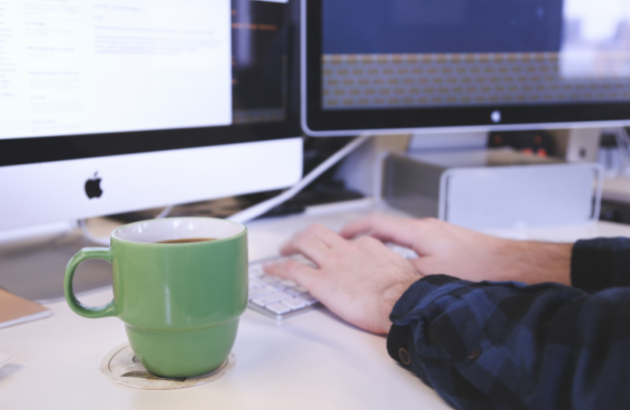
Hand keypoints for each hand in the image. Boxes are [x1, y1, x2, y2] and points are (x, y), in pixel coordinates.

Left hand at [263, 224, 422, 333]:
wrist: (402, 303)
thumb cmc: (405, 293)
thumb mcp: (401, 270)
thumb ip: (388, 267)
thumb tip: (390, 274)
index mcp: (367, 247)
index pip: (345, 239)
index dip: (335, 243)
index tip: (332, 248)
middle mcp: (346, 250)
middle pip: (319, 232)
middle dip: (305, 234)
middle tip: (298, 241)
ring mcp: (332, 264)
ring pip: (303, 242)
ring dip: (289, 244)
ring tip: (282, 250)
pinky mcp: (320, 282)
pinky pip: (292, 269)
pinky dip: (277, 267)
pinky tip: (270, 269)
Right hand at [340, 214, 571, 285]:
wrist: (512, 264)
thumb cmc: (478, 267)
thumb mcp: (431, 277)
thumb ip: (402, 275)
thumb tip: (383, 281)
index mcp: (417, 231)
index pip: (376, 222)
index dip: (354, 228)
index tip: (340, 233)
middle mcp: (427, 228)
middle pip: (387, 228)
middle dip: (367, 236)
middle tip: (351, 245)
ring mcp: (438, 234)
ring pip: (402, 237)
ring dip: (385, 245)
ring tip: (374, 258)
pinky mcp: (448, 243)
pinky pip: (416, 243)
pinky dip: (402, 251)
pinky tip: (406, 266)